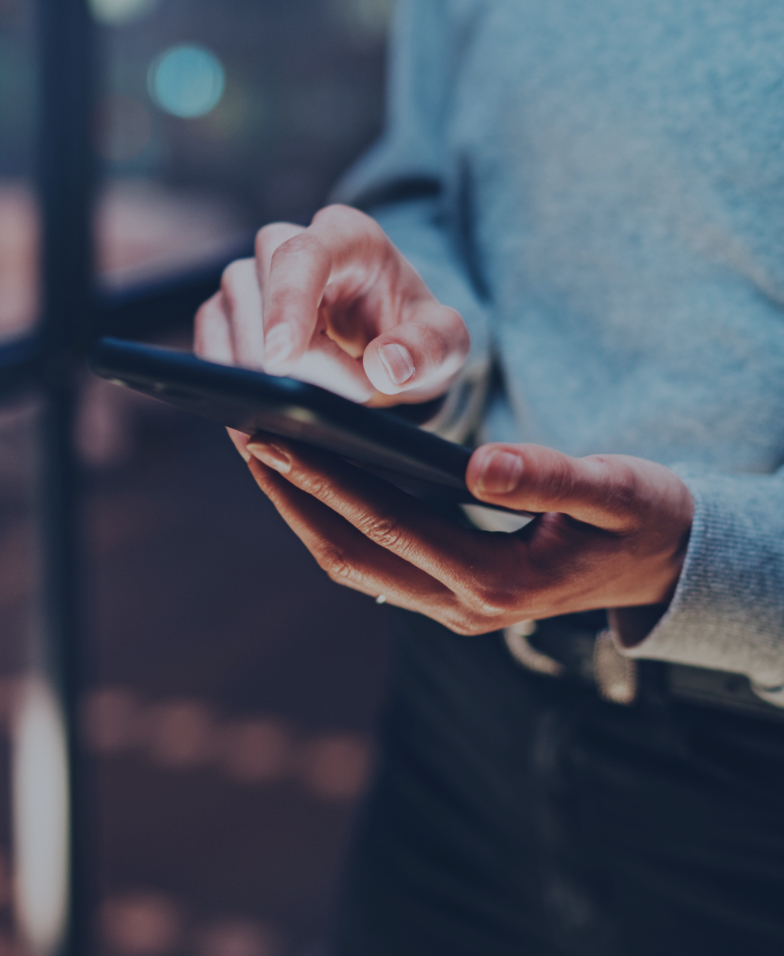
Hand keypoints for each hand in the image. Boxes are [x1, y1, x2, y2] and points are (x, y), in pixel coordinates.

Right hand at [194, 204, 468, 404]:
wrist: (389, 354)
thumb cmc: (416, 341)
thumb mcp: (447, 346)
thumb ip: (429, 349)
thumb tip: (385, 366)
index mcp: (347, 236)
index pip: (302, 256)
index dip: (287, 304)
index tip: (281, 359)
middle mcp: (289, 244)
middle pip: (258, 291)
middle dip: (295, 362)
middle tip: (353, 397)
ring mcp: (251, 277)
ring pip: (227, 321)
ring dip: (266, 376)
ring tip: (324, 402)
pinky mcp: (226, 313)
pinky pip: (209, 346)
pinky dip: (231, 385)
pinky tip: (266, 414)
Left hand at [237, 436, 694, 635]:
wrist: (662, 564)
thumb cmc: (643, 519)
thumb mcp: (616, 490)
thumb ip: (552, 477)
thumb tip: (479, 464)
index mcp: (500, 579)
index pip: (390, 526)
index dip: (327, 480)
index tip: (274, 434)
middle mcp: (466, 606)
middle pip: (353, 555)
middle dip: (294, 497)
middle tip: (245, 438)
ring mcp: (456, 608)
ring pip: (357, 565)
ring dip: (305, 514)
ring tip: (265, 456)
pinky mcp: (452, 594)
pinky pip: (377, 563)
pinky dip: (337, 523)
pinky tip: (316, 483)